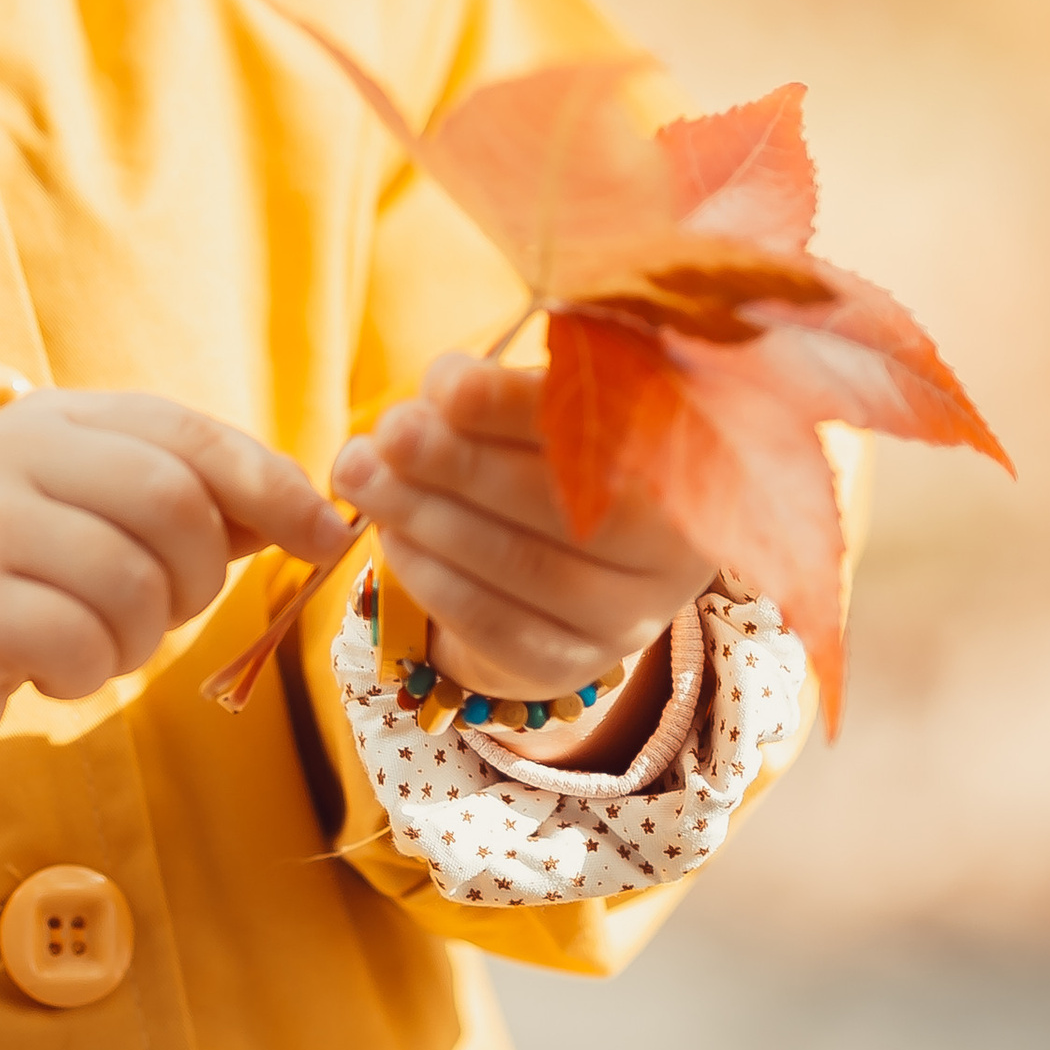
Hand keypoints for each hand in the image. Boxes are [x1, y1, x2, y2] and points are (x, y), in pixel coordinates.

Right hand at [0, 390, 348, 833]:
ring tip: (90, 643)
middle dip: (198, 579)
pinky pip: (79, 645)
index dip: (272, 486)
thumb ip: (195, 509)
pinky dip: (85, 675)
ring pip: (132, 585)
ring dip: (137, 639)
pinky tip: (44, 669)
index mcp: (56, 422)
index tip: (329, 538)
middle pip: (173, 505)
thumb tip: (317, 509)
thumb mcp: (99, 526)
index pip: (190, 435)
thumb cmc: (8, 591)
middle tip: (163, 615)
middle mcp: (10, 454)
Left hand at [333, 354, 714, 701]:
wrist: (547, 564)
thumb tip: (441, 392)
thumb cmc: (540, 458)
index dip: (517, 407)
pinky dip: (431, 577)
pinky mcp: (574, 664)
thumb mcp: (533, 411)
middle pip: (562, 507)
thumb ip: (497, 393)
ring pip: (524, 566)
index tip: (441, 385)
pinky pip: (495, 625)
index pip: (606, 430)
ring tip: (363, 475)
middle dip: (459, 464)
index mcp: (685, 462)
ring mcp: (631, 617)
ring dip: (429, 517)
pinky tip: (391, 537)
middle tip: (387, 433)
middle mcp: (677, 550)